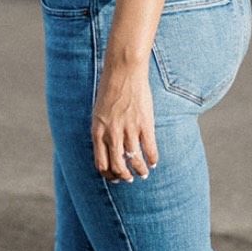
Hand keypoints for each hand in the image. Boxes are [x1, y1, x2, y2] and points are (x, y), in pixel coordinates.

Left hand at [91, 64, 157, 181]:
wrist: (123, 71)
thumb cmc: (110, 90)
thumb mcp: (99, 113)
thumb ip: (102, 130)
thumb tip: (109, 147)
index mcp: (98, 132)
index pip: (101, 163)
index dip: (109, 174)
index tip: (115, 177)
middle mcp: (112, 134)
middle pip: (118, 166)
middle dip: (124, 176)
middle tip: (129, 179)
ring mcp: (128, 129)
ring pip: (135, 160)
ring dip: (140, 171)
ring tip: (144, 173)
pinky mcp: (144, 124)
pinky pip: (149, 149)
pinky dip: (152, 159)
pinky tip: (153, 162)